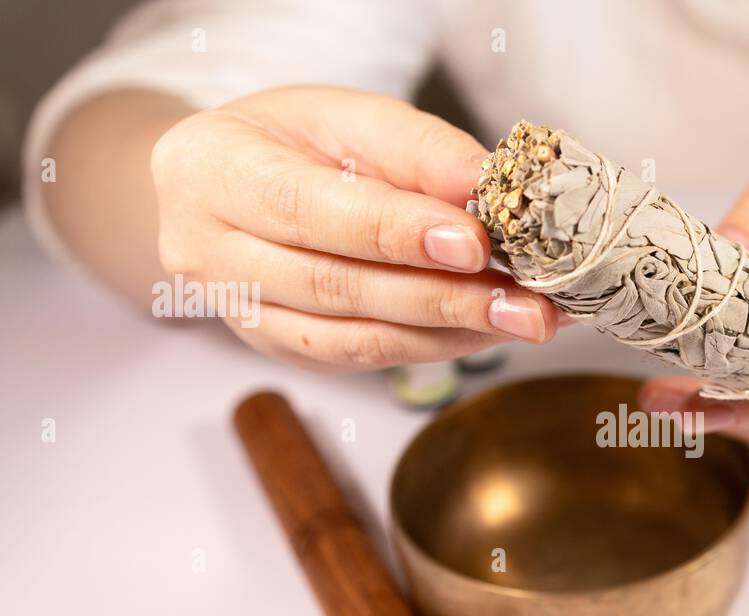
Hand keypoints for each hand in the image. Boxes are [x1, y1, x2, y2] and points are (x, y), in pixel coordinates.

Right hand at [149, 86, 557, 370]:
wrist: (229, 189)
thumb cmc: (289, 143)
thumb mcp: (346, 117)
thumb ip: (416, 150)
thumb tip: (489, 183)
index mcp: (212, 172)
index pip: (309, 210)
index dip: (395, 232)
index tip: (474, 243)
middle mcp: (212, 254)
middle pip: (340, 287)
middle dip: (446, 298)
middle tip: (530, 303)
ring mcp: (245, 316)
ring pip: (358, 338)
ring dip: (454, 332)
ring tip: (528, 318)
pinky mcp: (284, 352)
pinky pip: (368, 359)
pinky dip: (438, 346)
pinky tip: (490, 328)